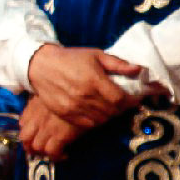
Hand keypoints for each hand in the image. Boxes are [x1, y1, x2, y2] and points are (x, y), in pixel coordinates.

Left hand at [19, 97, 85, 159]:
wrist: (86, 94)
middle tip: (40, 151)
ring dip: (44, 153)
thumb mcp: (53, 91)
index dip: (27, 132)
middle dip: (30, 147)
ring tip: (53, 154)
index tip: (34, 136)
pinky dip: (56, 156)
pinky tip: (64, 155)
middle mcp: (37, 117)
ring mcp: (47, 127)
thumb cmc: (73, 91)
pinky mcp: (60, 135)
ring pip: (37, 147)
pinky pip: (52, 152)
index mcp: (35, 106)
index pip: (22, 123)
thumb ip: (45, 99)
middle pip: (25, 138)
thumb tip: (43, 105)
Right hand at [26, 45, 142, 128]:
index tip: (134, 99)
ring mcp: (74, 107)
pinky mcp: (65, 114)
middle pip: (112, 111)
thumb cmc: (71, 58)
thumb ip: (117, 63)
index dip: (131, 102)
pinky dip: (96, 121)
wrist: (41, 66)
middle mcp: (85, 96)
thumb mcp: (96, 55)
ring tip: (110, 108)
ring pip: (101, 120)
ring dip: (109, 116)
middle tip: (123, 104)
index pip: (120, 99)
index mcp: (94, 80)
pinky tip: (97, 113)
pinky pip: (87, 124)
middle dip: (121, 109)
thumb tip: (138, 69)